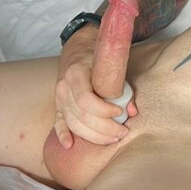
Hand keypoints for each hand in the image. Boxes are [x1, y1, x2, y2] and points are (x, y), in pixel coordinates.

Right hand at [53, 0, 138, 147]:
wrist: (81, 43)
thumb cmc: (100, 50)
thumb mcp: (114, 54)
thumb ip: (124, 78)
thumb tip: (133, 106)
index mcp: (77, 71)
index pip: (85, 99)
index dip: (104, 110)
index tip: (121, 112)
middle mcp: (63, 86)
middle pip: (80, 116)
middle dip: (103, 128)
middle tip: (123, 131)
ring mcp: (59, 96)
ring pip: (72, 123)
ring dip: (93, 135)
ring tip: (113, 138)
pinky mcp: (59, 104)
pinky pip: (57, 123)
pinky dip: (62, 135)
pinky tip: (69, 145)